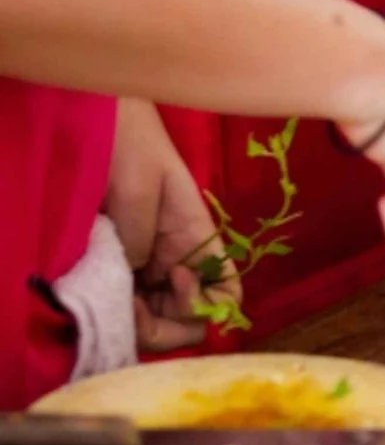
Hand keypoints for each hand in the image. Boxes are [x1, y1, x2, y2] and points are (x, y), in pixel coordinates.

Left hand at [106, 98, 241, 351]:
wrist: (97, 116)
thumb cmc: (126, 142)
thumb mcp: (137, 187)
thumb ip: (138, 238)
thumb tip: (133, 281)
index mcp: (197, 240)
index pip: (227, 294)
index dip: (207, 308)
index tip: (171, 283)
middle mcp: (178, 262)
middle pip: (189, 320)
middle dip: (163, 328)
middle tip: (127, 306)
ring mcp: (146, 268)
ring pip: (157, 320)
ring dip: (136, 324)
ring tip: (108, 300)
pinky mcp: (117, 268)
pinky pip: (127, 307)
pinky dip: (115, 314)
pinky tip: (97, 295)